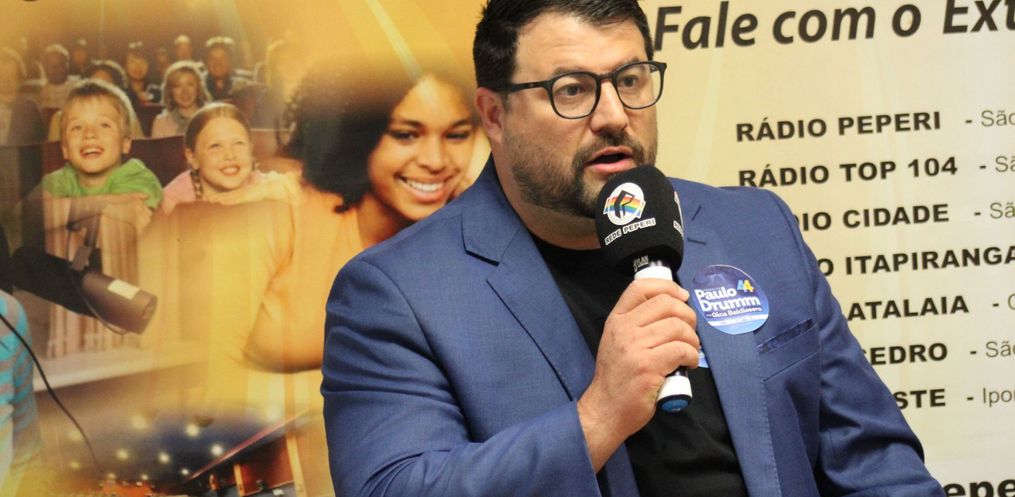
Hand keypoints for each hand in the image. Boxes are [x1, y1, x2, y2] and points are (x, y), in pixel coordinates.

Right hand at [577, 278, 698, 469]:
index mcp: (616, 320)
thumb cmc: (617, 378)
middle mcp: (623, 330)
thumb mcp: (617, 342)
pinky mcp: (647, 367)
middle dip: (688, 315)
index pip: (641, 288)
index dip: (668, 287)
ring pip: (678, 327)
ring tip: (690, 351)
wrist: (605, 410)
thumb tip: (672, 308)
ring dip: (693, 339)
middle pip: (666, 304)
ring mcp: (634, 348)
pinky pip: (681, 350)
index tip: (682, 296)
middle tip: (690, 332)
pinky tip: (689, 364)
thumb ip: (636, 324)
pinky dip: (692, 356)